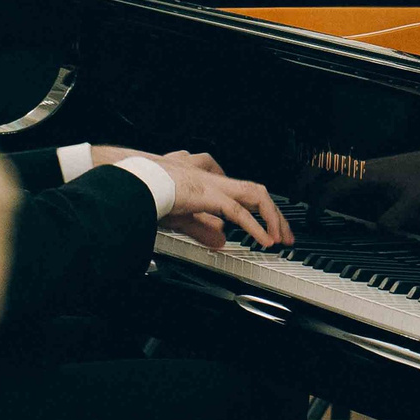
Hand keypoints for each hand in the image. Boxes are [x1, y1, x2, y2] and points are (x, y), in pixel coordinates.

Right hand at [95, 146, 291, 248]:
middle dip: (273, 212)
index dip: (253, 207)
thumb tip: (220, 241)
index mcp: (205, 181)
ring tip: (280, 236)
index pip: (237, 190)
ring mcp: (214, 184)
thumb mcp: (181, 217)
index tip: (262, 224)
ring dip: (271, 216)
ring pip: (255, 194)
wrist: (136, 181)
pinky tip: (264, 240)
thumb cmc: (148, 192)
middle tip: (283, 232)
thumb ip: (202, 229)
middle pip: (254, 190)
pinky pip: (240, 212)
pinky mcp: (211, 195)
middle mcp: (213, 178)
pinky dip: (256, 227)